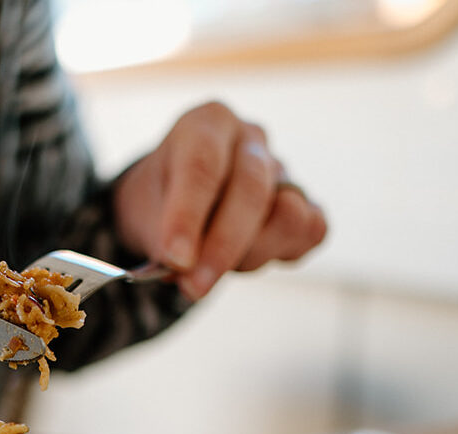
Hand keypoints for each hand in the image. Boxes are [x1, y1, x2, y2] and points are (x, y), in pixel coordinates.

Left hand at [113, 101, 326, 299]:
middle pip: (251, 189)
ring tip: (216, 263)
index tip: (177, 259)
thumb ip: (163, 237)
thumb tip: (186, 268)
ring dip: (253, 251)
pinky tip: (249, 255)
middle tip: (194, 287)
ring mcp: (284, 168)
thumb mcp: (144, 213)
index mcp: (207, 124)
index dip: (189, 216)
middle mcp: (250, 138)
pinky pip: (313, 230)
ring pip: (287, 213)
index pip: (202, 165)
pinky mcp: (307, 201)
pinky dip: (284, 251)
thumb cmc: (159, 201)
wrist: (177, 201)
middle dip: (223, 246)